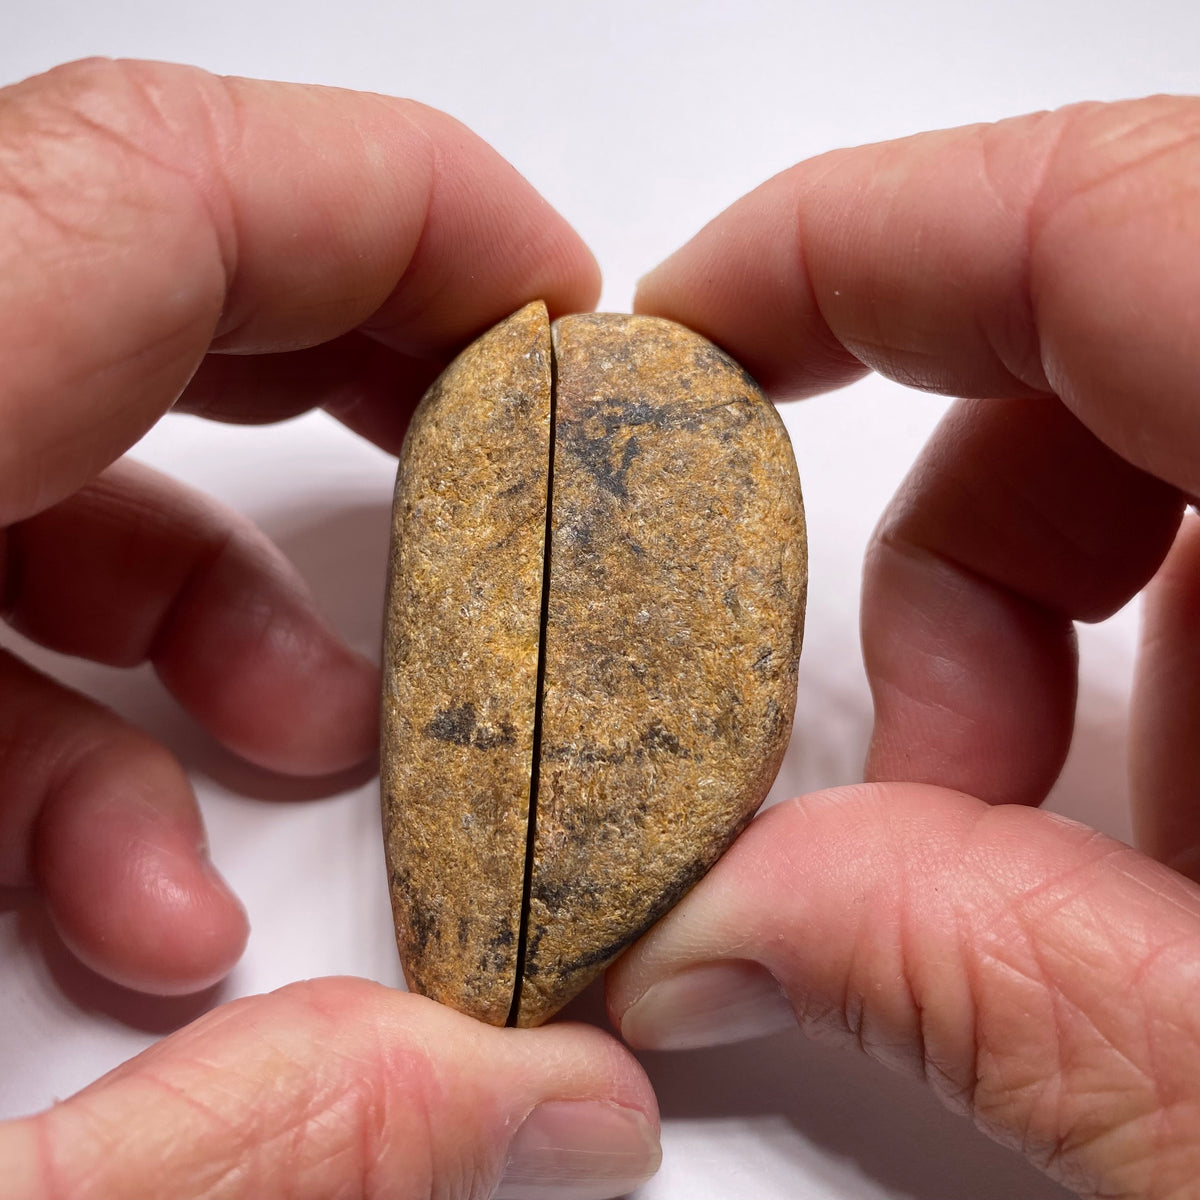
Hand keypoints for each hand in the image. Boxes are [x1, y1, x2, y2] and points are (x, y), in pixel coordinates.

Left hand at [0, 59, 659, 1197]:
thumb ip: (266, 1151)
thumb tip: (554, 1111)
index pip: (138, 190)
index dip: (390, 210)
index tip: (556, 322)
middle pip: (109, 254)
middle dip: (346, 354)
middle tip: (494, 476)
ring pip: (30, 422)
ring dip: (208, 578)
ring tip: (310, 752)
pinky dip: (69, 700)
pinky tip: (134, 897)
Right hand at [608, 97, 1199, 1198]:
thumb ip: (985, 991)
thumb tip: (727, 936)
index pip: (1100, 218)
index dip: (850, 252)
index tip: (687, 352)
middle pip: (1110, 334)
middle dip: (940, 550)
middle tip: (902, 775)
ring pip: (1180, 443)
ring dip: (1043, 635)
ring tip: (1036, 854)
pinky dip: (1159, 665)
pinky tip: (1167, 848)